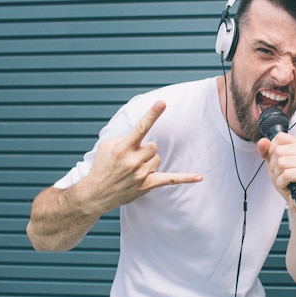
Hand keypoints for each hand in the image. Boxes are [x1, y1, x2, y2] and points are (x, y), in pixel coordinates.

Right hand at [83, 100, 202, 212]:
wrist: (95, 194)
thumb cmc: (102, 167)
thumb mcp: (107, 146)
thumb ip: (124, 137)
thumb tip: (141, 136)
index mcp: (123, 147)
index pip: (141, 127)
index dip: (152, 114)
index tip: (162, 102)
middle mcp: (134, 160)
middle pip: (153, 146)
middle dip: (144, 150)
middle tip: (131, 159)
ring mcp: (142, 173)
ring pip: (158, 158)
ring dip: (148, 162)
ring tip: (133, 170)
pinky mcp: (148, 184)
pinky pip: (171, 179)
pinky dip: (186, 178)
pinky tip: (200, 177)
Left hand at [257, 133, 295, 208]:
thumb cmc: (289, 182)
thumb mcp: (274, 164)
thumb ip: (267, 151)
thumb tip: (262, 142)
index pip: (279, 138)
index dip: (272, 152)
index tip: (280, 164)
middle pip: (279, 151)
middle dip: (275, 167)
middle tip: (284, 175)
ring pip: (282, 163)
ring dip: (279, 176)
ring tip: (287, 181)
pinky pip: (287, 175)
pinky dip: (283, 183)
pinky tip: (290, 186)